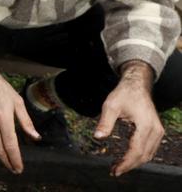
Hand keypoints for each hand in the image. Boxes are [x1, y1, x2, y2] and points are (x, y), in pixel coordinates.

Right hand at [0, 58, 39, 173]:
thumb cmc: (2, 89)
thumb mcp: (17, 102)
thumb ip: (26, 121)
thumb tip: (36, 137)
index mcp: (3, 117)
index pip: (10, 144)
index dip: (14, 159)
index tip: (18, 168)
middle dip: (6, 161)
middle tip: (11, 167)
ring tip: (2, 158)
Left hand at [94, 61, 163, 176]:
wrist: (137, 85)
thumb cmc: (124, 94)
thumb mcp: (111, 105)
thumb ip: (105, 122)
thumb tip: (97, 137)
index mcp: (145, 125)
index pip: (136, 151)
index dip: (126, 163)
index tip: (115, 170)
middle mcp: (155, 130)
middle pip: (144, 156)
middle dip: (128, 165)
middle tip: (113, 171)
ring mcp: (158, 131)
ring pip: (148, 154)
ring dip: (134, 162)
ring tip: (117, 167)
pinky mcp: (156, 131)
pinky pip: (149, 149)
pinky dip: (139, 156)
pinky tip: (126, 158)